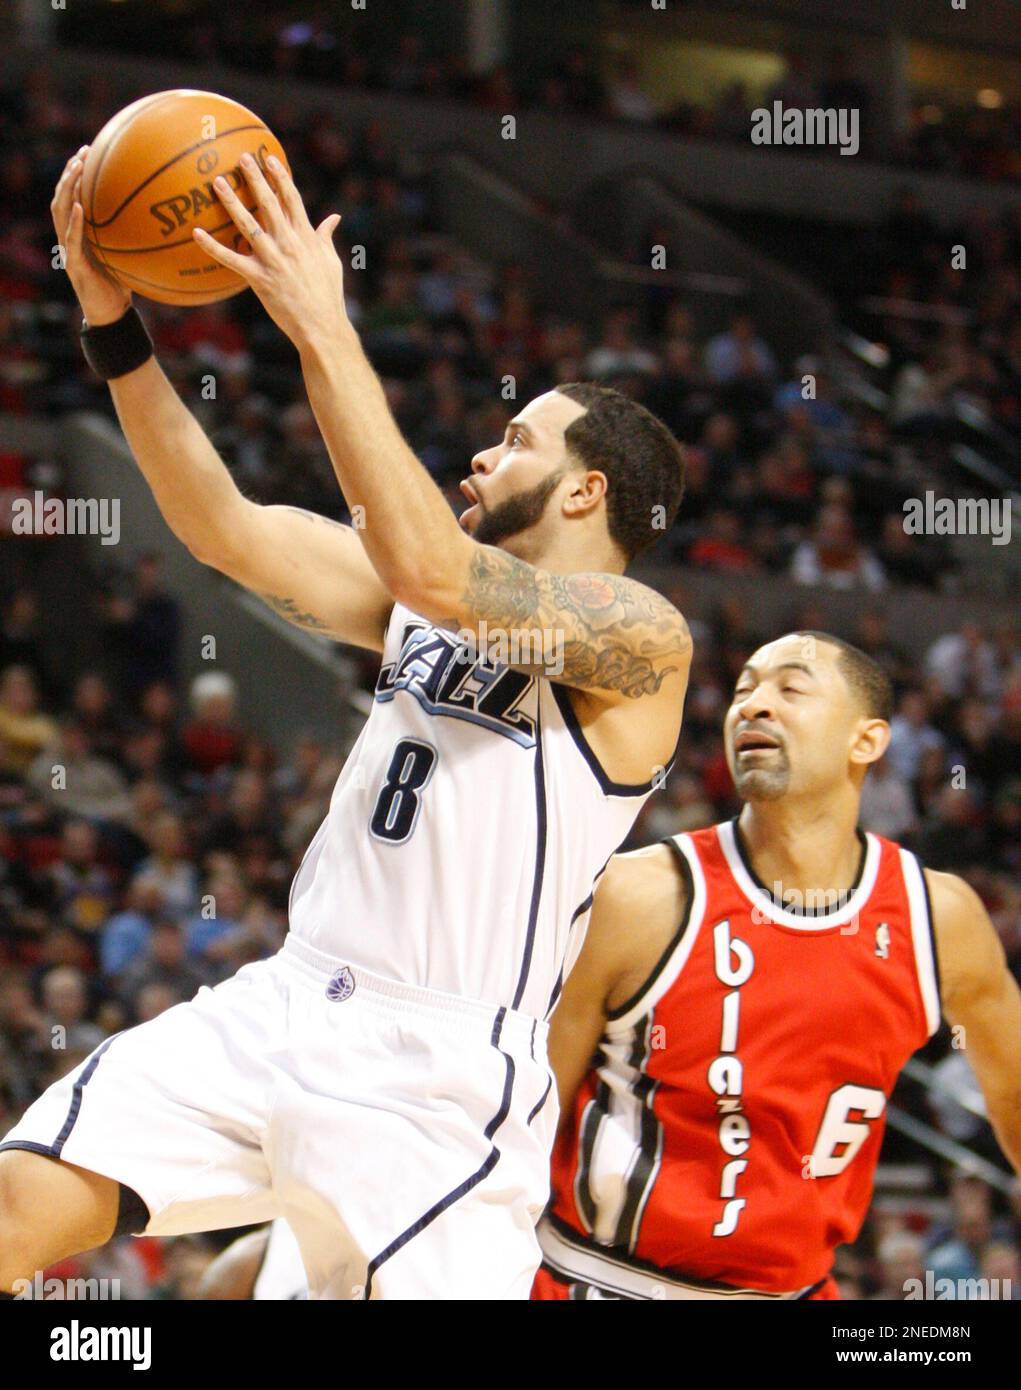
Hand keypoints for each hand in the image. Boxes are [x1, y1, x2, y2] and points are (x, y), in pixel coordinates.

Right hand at [51, 146, 131, 326]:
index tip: (88, 151)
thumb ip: (134, 236)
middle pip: (62, 197)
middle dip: (70, 173)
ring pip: (60, 212)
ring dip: (67, 189)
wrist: (112, 315)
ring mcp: (68, 250)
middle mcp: (70, 237)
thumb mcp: (128, 255)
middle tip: (82, 152)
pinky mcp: (73, 265)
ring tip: (76, 169)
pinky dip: (74, 222)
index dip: (76, 174)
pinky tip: (80, 206)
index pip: (73, 197)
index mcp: (81, 233)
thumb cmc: (122, 285)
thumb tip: (162, 218)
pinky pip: (71, 239)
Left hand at [195, 153, 346, 350]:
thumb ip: (326, 236)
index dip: (280, 177)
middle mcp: (288, 244)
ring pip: (248, 224)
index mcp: (306, 238)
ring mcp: (272, 260)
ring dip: (232, 201)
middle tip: (242, 158)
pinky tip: (196, 233)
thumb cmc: (328, 296)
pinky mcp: (259, 278)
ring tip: (218, 182)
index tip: (270, 159)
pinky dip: (212, 246)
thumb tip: (334, 218)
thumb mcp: (332, 262)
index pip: (292, 200)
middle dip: (256, 178)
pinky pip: (231, 259)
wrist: (322, 327)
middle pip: (269, 203)